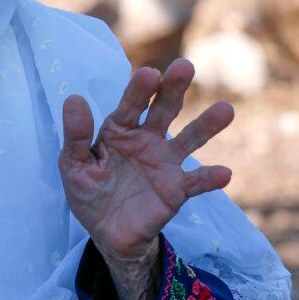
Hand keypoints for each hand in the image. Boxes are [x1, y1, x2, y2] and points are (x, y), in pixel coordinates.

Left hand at [59, 58, 233, 261]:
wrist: (107, 233)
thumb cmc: (89, 192)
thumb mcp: (73, 165)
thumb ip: (77, 136)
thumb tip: (74, 99)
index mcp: (118, 130)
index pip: (130, 105)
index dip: (139, 90)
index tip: (150, 73)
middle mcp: (146, 140)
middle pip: (163, 110)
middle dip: (174, 89)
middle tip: (184, 66)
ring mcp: (164, 163)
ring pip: (189, 139)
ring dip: (206, 125)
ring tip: (225, 110)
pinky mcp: (176, 189)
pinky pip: (195, 182)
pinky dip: (209, 178)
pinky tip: (223, 173)